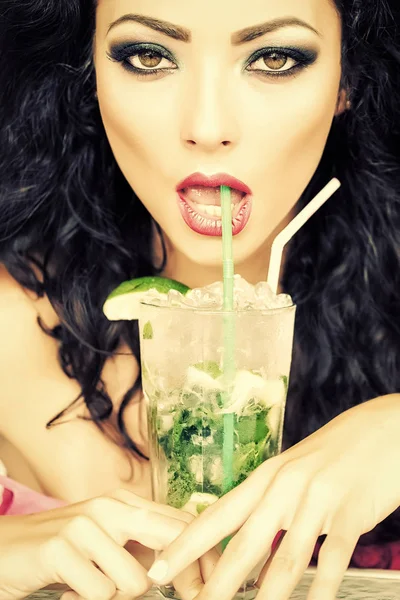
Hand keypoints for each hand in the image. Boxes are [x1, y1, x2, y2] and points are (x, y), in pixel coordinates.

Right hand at [0, 488, 215, 599]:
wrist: (4, 549)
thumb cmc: (61, 550)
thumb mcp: (107, 542)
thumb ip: (141, 546)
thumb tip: (185, 568)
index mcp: (126, 503)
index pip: (180, 522)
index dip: (204, 554)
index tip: (210, 585)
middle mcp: (110, 507)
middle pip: (172, 539)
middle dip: (186, 575)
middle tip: (191, 597)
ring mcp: (86, 524)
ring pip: (137, 580)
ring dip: (119, 597)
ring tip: (93, 588)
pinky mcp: (61, 548)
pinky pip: (101, 592)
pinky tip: (69, 590)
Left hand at [149, 394, 399, 599]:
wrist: (383, 428)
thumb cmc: (334, 452)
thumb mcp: (294, 473)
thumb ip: (270, 508)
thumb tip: (249, 554)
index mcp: (266, 476)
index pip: (217, 515)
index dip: (185, 545)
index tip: (159, 569)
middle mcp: (284, 487)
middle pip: (244, 543)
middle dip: (217, 583)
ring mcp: (317, 500)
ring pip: (284, 558)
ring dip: (265, 597)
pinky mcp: (351, 513)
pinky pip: (333, 558)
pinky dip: (322, 588)